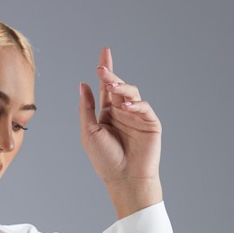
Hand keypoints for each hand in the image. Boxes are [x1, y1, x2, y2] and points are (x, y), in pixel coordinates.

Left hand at [78, 46, 163, 218]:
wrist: (125, 179)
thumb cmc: (105, 160)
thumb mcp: (89, 132)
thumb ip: (87, 108)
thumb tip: (83, 84)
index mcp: (107, 114)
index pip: (105, 88)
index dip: (106, 71)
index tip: (104, 53)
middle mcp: (122, 113)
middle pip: (118, 87)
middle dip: (111, 76)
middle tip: (103, 68)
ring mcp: (137, 116)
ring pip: (131, 93)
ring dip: (122, 88)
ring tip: (112, 87)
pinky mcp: (150, 123)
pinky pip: (144, 106)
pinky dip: (136, 104)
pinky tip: (127, 106)